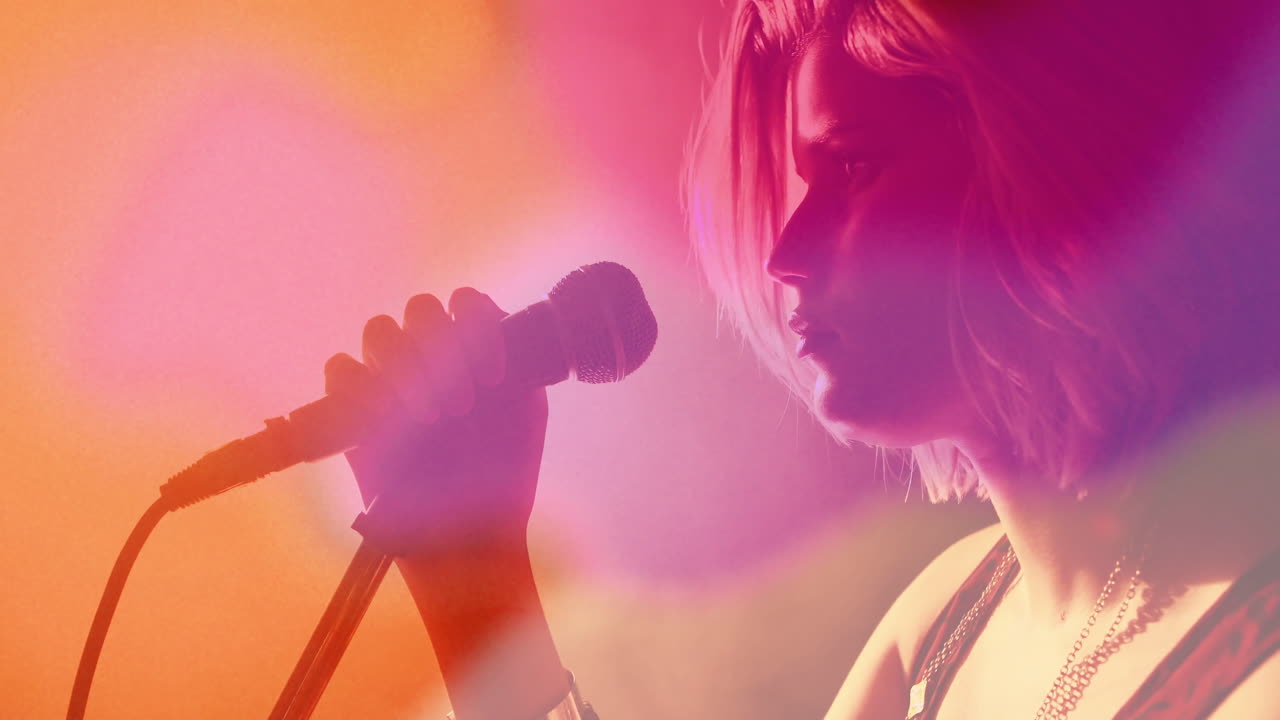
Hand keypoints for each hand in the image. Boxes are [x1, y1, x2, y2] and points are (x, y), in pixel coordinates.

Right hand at [323, 288, 547, 552]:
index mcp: (473, 351)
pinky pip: (341, 370)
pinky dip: (363, 388)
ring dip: (406, 365)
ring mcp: (388, 380)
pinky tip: (389, 423)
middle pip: (419, 309)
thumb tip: (495, 320)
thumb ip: (519, 359)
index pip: (465, 303)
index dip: (478, 328)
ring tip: (429, 416)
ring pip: (379, 331)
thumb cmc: (501, 477)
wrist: (467, 537)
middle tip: (463, 404)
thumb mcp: (525, 411)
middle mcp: (430, 357)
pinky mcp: (350, 412)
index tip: (496, 379)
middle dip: (442, 347)